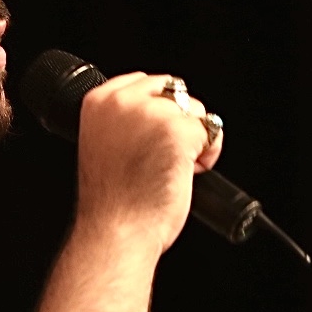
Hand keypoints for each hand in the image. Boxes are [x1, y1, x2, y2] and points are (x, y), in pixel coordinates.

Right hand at [74, 72, 222, 251]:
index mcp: (98, 102)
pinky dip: (210, 153)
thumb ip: (123, 122)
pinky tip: (190, 171)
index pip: (145, 81)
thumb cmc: (112, 202)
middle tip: (166, 156)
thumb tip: (155, 113)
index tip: (158, 134)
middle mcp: (123, 101)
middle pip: (174, 92)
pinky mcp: (178, 130)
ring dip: (196, 139)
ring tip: (176, 167)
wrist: (117, 230)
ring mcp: (151, 114)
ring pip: (196, 111)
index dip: (159, 108)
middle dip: (180, 121)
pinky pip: (212, 131)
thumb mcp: (104, 145)